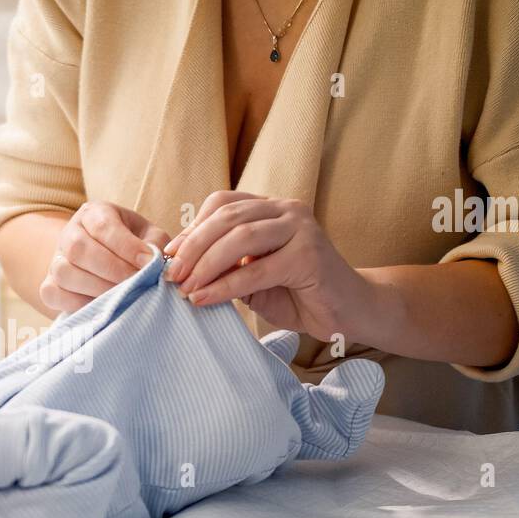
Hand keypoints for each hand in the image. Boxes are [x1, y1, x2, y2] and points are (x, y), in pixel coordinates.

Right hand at [40, 201, 170, 312]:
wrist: (104, 261)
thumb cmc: (132, 246)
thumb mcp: (148, 236)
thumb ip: (156, 245)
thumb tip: (159, 265)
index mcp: (94, 213)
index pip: (103, 226)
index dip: (127, 246)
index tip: (150, 263)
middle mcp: (69, 233)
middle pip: (78, 249)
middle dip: (112, 269)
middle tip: (137, 283)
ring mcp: (55, 260)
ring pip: (65, 272)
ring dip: (97, 288)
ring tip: (123, 297)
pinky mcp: (48, 285)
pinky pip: (53, 294)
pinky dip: (78, 304)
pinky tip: (102, 307)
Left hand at [163, 192, 370, 341]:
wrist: (349, 313)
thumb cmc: (298, 294)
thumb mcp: (253, 276)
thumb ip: (225, 265)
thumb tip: (179, 267)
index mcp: (272, 208)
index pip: (223, 204)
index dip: (193, 228)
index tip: (169, 256)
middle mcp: (287, 210)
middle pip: (227, 218)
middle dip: (193, 247)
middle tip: (171, 275)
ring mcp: (301, 229)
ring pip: (240, 238)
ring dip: (205, 265)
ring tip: (185, 288)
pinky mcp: (309, 256)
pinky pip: (256, 270)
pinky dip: (225, 286)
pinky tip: (205, 299)